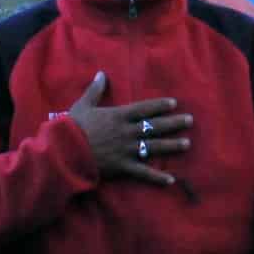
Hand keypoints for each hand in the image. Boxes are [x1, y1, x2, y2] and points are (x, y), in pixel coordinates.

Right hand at [69, 72, 190, 185]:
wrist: (64, 151)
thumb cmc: (71, 127)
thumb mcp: (83, 105)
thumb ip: (95, 90)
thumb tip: (101, 74)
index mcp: (118, 116)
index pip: (144, 109)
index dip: (160, 105)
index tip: (174, 103)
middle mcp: (126, 132)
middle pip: (155, 126)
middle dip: (173, 123)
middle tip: (190, 120)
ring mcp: (126, 150)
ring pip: (154, 146)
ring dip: (171, 145)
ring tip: (187, 143)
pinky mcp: (122, 167)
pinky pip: (143, 172)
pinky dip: (157, 177)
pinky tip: (170, 180)